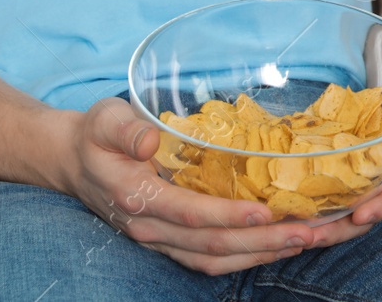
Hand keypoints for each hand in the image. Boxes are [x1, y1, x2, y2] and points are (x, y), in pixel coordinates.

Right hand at [57, 98, 315, 274]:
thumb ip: (124, 129)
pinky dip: (248, 257)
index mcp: (137, 196)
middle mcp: (150, 227)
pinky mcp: (172, 242)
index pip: (188, 213)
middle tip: (308, 232)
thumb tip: (148, 139)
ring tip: (307, 241)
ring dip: (263, 254)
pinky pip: (212, 260)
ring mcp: (161, 239)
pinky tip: (280, 246)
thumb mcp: (104, 120)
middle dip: (262, 241)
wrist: (73, 162)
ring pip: (216, 259)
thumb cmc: (96, 135)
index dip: (227, 216)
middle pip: (211, 245)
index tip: (265, 213)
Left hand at [304, 69, 381, 247]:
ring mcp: (360, 184)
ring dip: (319, 228)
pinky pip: (325, 202)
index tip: (362, 215)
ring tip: (293, 234)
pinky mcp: (339, 179)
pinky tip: (282, 216)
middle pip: (364, 216)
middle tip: (313, 236)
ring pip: (341, 216)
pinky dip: (306, 212)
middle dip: (340, 230)